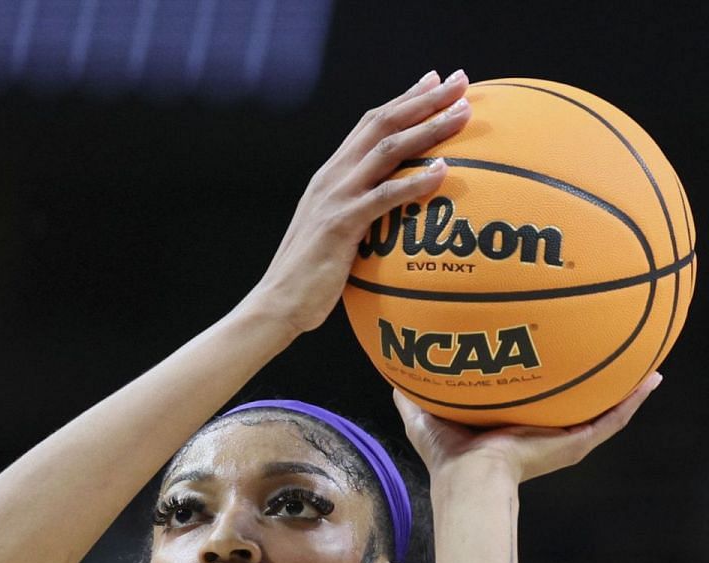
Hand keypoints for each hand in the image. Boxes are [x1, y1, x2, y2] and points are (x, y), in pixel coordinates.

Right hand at [246, 70, 471, 335]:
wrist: (277, 304)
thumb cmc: (311, 277)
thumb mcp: (335, 233)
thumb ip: (360, 212)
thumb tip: (395, 212)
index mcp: (330, 176)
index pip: (369, 125)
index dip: (404, 99)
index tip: (436, 81)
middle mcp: (331, 178)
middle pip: (381, 124)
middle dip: (423, 99)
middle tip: (461, 81)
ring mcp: (334, 198)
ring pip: (387, 150)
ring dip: (428, 128)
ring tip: (464, 114)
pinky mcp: (340, 224)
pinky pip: (384, 196)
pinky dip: (415, 181)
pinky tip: (444, 170)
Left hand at [390, 373, 662, 485]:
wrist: (469, 477)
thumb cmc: (446, 456)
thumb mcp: (425, 415)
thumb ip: (412, 393)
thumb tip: (395, 368)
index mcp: (515, 426)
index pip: (538, 402)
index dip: (548, 381)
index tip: (557, 355)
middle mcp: (543, 433)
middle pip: (576, 405)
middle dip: (593, 383)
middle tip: (611, 354)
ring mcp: (563, 440)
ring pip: (603, 412)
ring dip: (626, 389)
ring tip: (647, 366)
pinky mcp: (575, 445)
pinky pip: (612, 420)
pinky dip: (632, 400)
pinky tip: (650, 379)